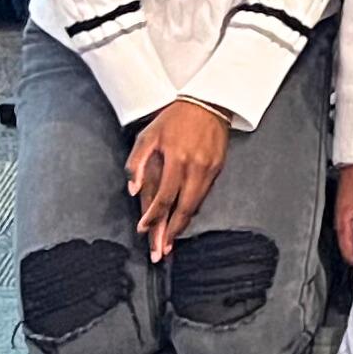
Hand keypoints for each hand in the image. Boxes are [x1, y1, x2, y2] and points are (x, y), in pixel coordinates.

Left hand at [125, 98, 230, 260]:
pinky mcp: (218, 168)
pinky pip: (203, 194)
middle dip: (170, 232)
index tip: (143, 230)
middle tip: (161, 251)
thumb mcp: (147, 136)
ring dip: (182, 224)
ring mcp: (210, 169)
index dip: (153, 217)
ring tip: (170, 241)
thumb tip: (133, 190)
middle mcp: (196, 167)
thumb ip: (137, 163)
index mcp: (177, 159)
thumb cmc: (174, 119)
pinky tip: (183, 217)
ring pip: (195, 204)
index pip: (164, 197)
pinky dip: (192, 208)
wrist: (209, 102)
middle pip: (183, 208)